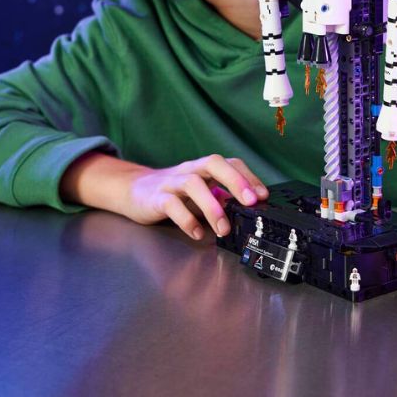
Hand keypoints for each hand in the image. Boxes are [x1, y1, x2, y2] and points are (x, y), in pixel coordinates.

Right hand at [121, 154, 268, 240]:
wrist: (132, 190)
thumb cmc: (172, 192)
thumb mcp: (199, 192)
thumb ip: (219, 198)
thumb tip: (247, 210)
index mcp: (202, 169)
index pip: (229, 163)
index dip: (248, 176)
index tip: (263, 195)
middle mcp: (189, 170)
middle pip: (213, 163)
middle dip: (234, 180)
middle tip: (251, 202)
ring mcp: (171, 182)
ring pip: (193, 184)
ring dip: (212, 206)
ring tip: (224, 229)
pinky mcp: (156, 198)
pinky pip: (171, 205)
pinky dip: (186, 220)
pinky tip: (196, 233)